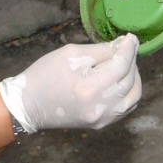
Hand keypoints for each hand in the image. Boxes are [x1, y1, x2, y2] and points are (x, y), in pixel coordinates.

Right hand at [0, 34, 140, 132]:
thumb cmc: (45, 74)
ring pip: (133, 96)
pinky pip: (125, 107)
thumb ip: (99, 50)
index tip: (131, 38)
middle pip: (129, 80)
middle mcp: (101, 107)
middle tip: (125, 48)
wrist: (29, 105)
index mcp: (90, 87)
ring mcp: (103, 119)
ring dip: (134, 77)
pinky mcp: (102, 124)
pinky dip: (128, 92)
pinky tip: (120, 81)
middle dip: (131, 61)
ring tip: (125, 64)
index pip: (121, 65)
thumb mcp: (70, 54)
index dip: (128, 49)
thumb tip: (122, 45)